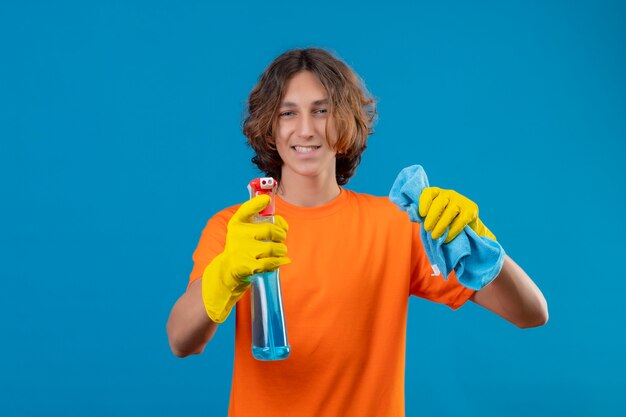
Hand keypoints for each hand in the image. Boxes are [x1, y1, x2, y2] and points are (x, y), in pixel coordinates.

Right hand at [202, 195, 289, 322]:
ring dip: (281, 250)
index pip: (246, 209)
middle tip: (282, 239)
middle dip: (281, 235)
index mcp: (237, 224)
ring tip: (281, 251)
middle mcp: (238, 235)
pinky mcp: (245, 265)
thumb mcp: (245, 232)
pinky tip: (281, 261)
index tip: (267, 199)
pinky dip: (278, 262)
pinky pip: (269, 263)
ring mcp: (241, 250)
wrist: (226, 271)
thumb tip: (284, 225)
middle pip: (269, 230)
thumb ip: (263, 222)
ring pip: (272, 248)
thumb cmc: (242, 248)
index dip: (257, 203)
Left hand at [419, 187, 495, 242]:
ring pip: (450, 211)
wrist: (466, 226)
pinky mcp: (471, 210)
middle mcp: (449, 194)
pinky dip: (453, 231)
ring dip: (441, 225)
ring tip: (434, 236)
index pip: (429, 193)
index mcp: (437, 193)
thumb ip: (422, 215)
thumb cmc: (443, 220)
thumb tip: (413, 217)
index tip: (421, 214)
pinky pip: (461, 220)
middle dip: (432, 216)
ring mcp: (461, 201)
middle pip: (440, 202)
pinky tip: (446, 238)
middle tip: (427, 228)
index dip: (424, 202)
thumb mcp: (432, 216)